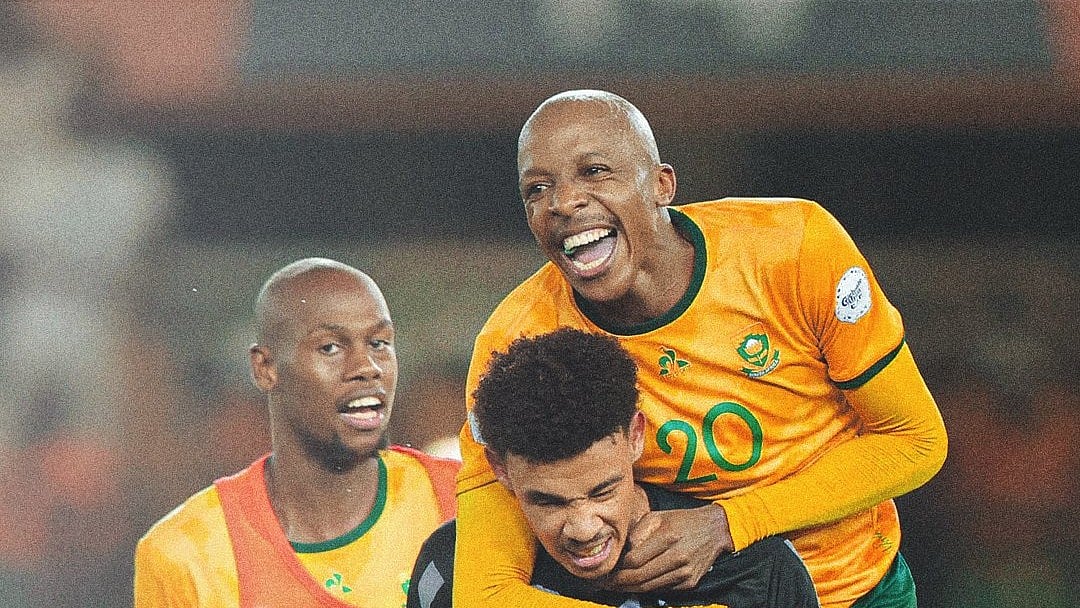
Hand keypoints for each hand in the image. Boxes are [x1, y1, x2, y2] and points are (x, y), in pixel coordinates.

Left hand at [608, 503, 733, 591]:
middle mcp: (677, 557)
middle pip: (639, 577)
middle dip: (617, 583)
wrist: (714, 530)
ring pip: (649, 587)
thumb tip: (621, 552)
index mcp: (667, 537)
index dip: (616, 568)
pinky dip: (646, 589)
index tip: (605, 569)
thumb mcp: (657, 517)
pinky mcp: (689, 582)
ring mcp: (684, 572)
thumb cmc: (681, 521)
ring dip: (628, 589)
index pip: (634, 560)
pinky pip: (661, 590)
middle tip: (603, 583)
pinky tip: (634, 586)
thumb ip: (637, 533)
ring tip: (613, 586)